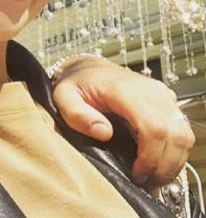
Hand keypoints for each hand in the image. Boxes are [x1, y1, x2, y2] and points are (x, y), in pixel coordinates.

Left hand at [52, 57, 194, 188]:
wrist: (87, 67)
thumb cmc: (75, 83)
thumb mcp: (63, 97)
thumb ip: (77, 115)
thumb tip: (104, 132)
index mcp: (123, 89)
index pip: (153, 126)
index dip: (150, 157)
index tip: (135, 173)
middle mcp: (148, 89)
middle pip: (173, 134)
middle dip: (163, 165)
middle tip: (145, 181)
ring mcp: (160, 93)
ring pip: (183, 134)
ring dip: (173, 161)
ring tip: (152, 176)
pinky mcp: (166, 100)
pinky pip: (182, 130)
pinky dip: (176, 151)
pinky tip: (158, 162)